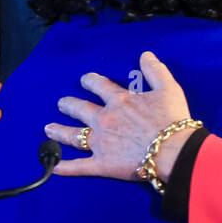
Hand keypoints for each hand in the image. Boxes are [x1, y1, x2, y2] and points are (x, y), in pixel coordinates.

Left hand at [46, 51, 193, 183]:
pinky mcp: (102, 164)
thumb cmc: (172, 120)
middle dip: (69, 105)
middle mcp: (105, 119)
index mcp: (119, 101)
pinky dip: (65, 167)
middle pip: (80, 109)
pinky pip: (79, 166)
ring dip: (59, 131)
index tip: (85, 80)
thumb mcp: (168, 88)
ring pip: (73, 136)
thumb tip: (145, 55)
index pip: (99, 86)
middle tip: (62, 103)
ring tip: (49, 128)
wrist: (173, 150)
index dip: (90, 81)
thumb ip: (154, 70)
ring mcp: (101, 142)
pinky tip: (53, 166)